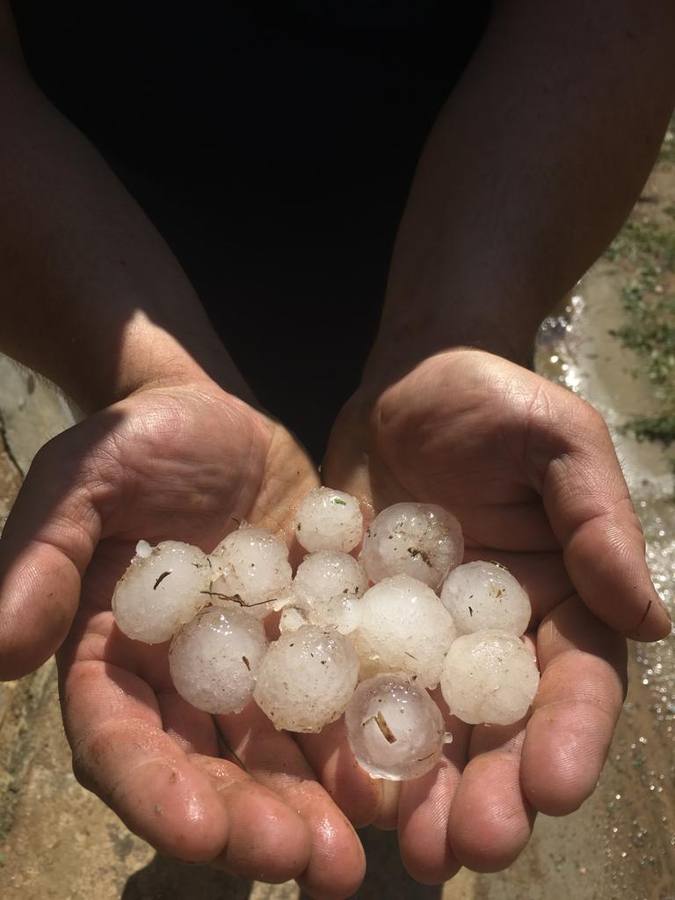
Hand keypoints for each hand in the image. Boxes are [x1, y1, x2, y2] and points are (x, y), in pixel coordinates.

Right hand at [0, 378, 365, 897]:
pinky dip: (368, 727)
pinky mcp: (313, 632)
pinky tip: (411, 762)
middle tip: (314, 865)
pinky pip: (342, 686)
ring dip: (321, 801)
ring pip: (284, 746)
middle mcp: (187, 679)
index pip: (123, 739)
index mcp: (115, 657)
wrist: (211, 416)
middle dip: (257, 820)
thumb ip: (42, 559)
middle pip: (214, 765)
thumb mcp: (81, 483)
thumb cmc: (133, 442)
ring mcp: (255, 661)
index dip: (156, 789)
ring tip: (366, 845)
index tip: (200, 832)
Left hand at [322, 348, 669, 882]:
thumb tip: (651, 617)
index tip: (554, 787)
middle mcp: (488, 636)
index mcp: (555, 600)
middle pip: (498, 727)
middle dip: (493, 789)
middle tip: (475, 848)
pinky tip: (332, 781)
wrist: (404, 386)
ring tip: (411, 851)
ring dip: (421, 791)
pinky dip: (341, 732)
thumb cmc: (494, 400)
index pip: (575, 681)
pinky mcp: (352, 623)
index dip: (571, 736)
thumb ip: (597, 522)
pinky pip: (346, 683)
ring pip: (424, 727)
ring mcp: (416, 637)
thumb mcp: (557, 442)